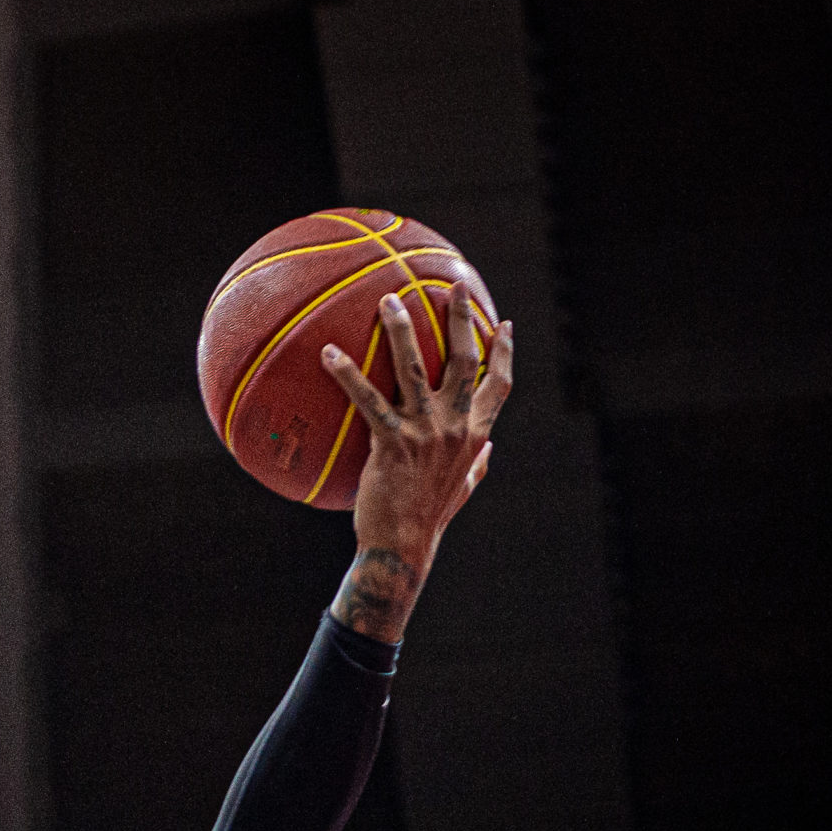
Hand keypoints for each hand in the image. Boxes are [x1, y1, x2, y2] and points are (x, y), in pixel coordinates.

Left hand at [320, 290, 513, 640]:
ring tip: (389, 299)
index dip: (503, 351)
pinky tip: (328, 353)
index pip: (499, 384)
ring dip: (402, 329)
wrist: (404, 544)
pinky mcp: (390, 442)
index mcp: (476, 434)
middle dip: (460, 319)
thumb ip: (478, 462)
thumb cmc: (430, 516)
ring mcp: (424, 432)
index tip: (503, 323)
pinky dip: (347, 373)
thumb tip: (490, 447)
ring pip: (414, 367)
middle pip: (463, 360)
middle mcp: (455, 426)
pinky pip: (366, 399)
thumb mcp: (463, 487)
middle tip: (450, 286)